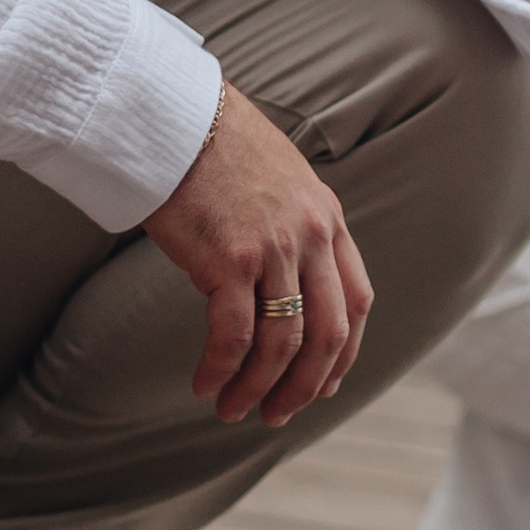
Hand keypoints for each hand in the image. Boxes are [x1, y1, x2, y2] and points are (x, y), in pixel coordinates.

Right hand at [142, 79, 374, 428]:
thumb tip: (285, 281)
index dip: (343, 354)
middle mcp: (310, 236)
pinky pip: (234, 334)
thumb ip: (294, 228)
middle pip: (326, 335)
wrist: (173, 114)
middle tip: (277, 414)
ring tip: (232, 409)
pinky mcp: (229, 258)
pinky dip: (222, 368)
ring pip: (281, 344)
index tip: (324, 385)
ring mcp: (273, 248)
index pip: (356, 303)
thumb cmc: (214, 147)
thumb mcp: (280, 182)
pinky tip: (204, 384)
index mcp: (328, 219)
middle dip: (304, 386)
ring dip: (258, 387)